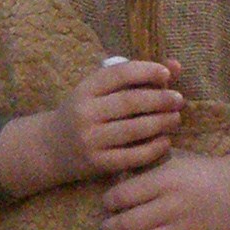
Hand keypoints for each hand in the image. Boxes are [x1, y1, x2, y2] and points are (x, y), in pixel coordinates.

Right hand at [2, 59, 182, 193]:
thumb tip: (176, 66)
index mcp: (84, 89)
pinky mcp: (97, 163)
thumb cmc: (84, 113)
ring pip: (134, 129)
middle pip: (130, 102)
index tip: (167, 74)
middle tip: (179, 100)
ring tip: (175, 118)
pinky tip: (165, 141)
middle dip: (160, 99)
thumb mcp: (99, 92)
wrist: (50, 147)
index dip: (146, 71)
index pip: (119, 74)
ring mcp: (90, 139)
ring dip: (161, 123)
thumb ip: (135, 78)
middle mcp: (84, 113)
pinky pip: (132, 156)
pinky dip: (154, 148)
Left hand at [100, 151, 229, 229]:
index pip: (123, 195)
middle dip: (108, 229)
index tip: (106, 205)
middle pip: (128, 223)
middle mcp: (173, 207)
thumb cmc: (201, 174)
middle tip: (104, 229)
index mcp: (166, 181)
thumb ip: (145, 168)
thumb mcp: (174, 161)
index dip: (108, 203)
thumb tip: (113, 176)